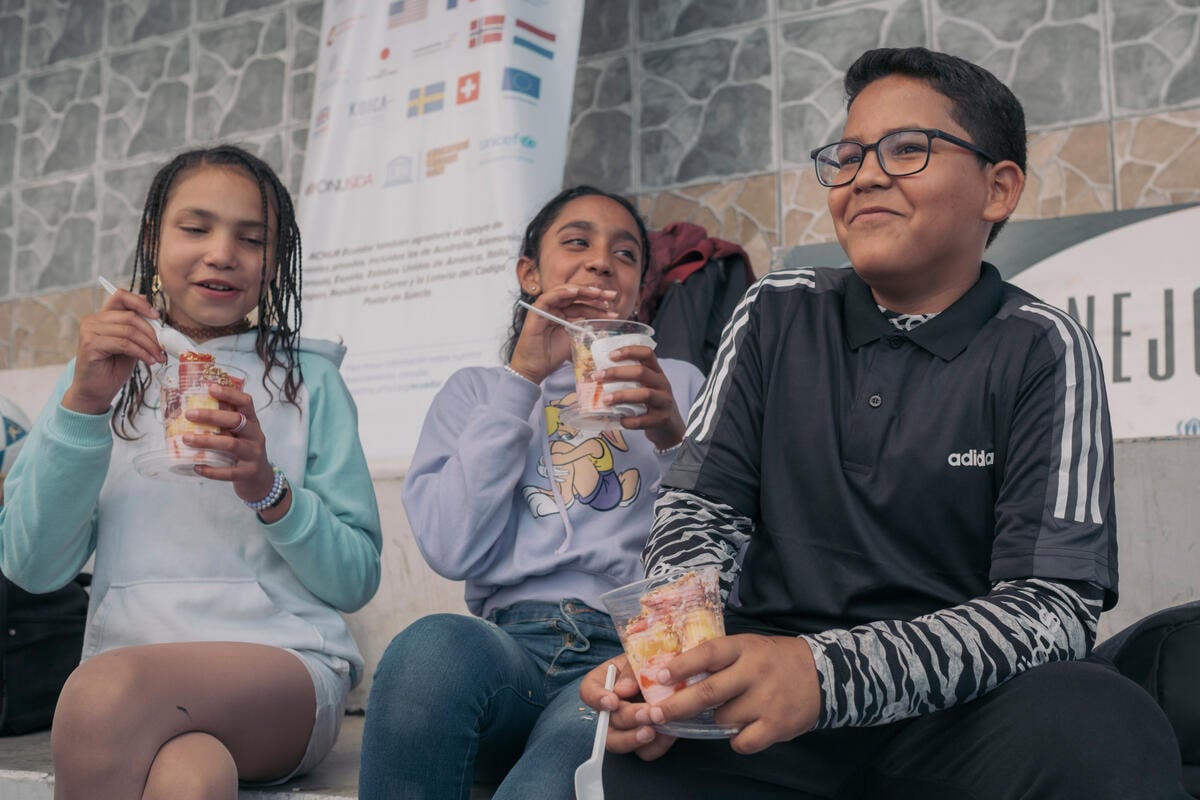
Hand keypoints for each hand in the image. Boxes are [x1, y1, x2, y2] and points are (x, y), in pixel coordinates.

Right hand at [62, 289, 165, 414]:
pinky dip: (141, 352)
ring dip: (149, 345)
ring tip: (158, 357)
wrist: (96, 391)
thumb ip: (138, 330)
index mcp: (102, 316)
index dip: (140, 303)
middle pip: (130, 316)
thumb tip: (157, 317)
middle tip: (163, 347)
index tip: (156, 315)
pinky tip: (149, 361)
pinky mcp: (90, 345)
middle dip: (152, 333)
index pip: (121, 296)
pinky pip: (124, 344)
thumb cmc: (113, 367)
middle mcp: (92, 320)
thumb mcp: (130, 344)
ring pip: (129, 331)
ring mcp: (89, 331)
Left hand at [182, 384, 290, 521]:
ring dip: (207, 441)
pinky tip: (197, 466)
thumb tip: (192, 408)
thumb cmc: (243, 452)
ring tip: (186, 439)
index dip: (229, 394)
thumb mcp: (240, 435)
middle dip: (212, 415)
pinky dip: (211, 470)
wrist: (260, 480)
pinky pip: (228, 472)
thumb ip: (225, 424)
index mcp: (252, 423)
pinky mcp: (248, 472)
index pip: (246, 402)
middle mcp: (255, 436)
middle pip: (237, 421)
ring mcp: (253, 454)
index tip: (209, 388)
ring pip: (231, 444)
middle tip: (189, 414)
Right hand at [508, 285, 617, 383]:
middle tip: (611, 295)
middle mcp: (555, 308)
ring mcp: (546, 308)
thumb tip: (605, 323)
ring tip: (598, 293)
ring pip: (565, 292)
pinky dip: (562, 292)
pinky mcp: (536, 311)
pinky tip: (575, 291)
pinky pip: (549, 297)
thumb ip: (585, 328)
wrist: (534, 368)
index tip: (614, 304)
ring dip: (582, 290)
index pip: (583, 303)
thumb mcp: (575, 339)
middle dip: (594, 294)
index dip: (598, 303)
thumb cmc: (552, 356)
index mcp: (564, 314)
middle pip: (576, 295)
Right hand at [579, 655, 678, 760]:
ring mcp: (624, 728)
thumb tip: (622, 690)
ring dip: (634, 738)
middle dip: (626, 718)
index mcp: (604, 682)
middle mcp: (609, 709)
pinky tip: (669, 734)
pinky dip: (656, 746)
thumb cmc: (652, 663)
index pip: (588, 692)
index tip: (612, 701)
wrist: (673, 677)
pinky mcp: (642, 742)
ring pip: (618, 743)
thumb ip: (631, 671)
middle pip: (606, 722)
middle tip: (647, 713)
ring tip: (654, 730)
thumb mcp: (642, 660)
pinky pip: (644, 752)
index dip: (597, 699)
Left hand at [596, 347, 684, 450]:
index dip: (629, 351)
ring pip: (645, 394)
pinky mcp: (662, 419)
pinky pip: (644, 420)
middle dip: (617, 373)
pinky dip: (630, 420)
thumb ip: (628, 380)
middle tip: (598, 377)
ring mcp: (664, 402)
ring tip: (605, 400)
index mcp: (656, 372)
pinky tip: (620, 420)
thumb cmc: (650, 404)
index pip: (647, 354)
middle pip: (642, 373)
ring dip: (622, 396)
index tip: (610, 355)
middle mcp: (662, 384)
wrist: (670, 426)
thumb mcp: (645, 387)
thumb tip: (595, 378)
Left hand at [633, 634, 820, 754]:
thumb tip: (675, 672)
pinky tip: (745, 728)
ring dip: (717, 719)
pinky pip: (742, 741)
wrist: (822, 674)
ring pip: (722, 718)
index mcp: (743, 649)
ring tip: (730, 710)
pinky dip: (737, 739)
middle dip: (677, 705)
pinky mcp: (776, 724)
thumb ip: (719, 659)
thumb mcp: (748, 648)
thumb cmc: (773, 660)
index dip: (681, 665)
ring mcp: (766, 700)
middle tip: (656, 714)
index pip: (707, 654)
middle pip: (708, 691)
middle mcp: (753, 672)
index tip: (658, 676)